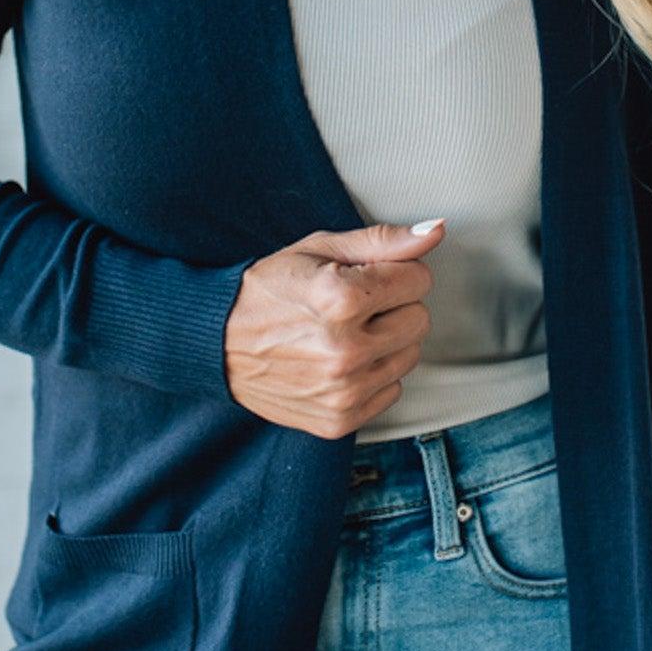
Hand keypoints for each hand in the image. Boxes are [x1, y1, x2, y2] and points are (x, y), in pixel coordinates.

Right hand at [223, 219, 444, 436]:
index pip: (419, 279)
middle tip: (352, 306)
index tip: (362, 276)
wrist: (216, 342)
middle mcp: (345, 350)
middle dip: (393, 306)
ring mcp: (342, 391)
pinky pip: (392, 390)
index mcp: (341, 299)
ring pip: (409, 356)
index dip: (392, 272)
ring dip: (385, 341)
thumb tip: (436, 231)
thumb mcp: (320, 250)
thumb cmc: (269, 289)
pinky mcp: (338, 419)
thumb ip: (383, 241)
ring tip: (344, 333)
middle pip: (419, 319)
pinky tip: (339, 362)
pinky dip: (372, 374)